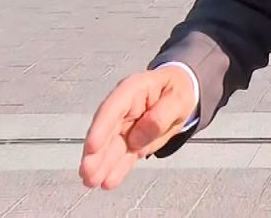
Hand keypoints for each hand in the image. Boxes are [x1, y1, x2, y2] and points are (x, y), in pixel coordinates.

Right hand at [79, 66, 196, 189]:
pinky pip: (123, 156)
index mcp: (134, 90)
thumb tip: (138, 136)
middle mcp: (123, 109)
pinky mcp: (130, 141)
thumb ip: (162, 114)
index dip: (100, 128)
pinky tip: (108, 181)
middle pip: (106, 131)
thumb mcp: (180, 97)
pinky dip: (116, 169)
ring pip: (111, 147)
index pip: (113, 108)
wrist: (182, 93)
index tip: (91, 146)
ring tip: (93, 181)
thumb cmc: (178, 89)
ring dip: (101, 165)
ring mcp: (124, 126)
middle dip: (95, 153)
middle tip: (88, 172)